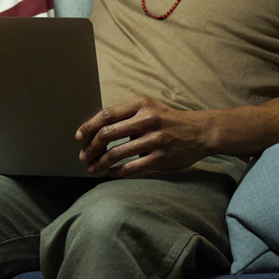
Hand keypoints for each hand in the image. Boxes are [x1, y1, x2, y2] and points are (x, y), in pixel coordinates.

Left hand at [77, 96, 214, 176]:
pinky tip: (110, 174)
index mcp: (140, 104)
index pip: (106, 115)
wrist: (200, 132)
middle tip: (83, 157)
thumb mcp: (148, 108)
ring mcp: (154, 140)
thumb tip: (95, 129)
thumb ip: (125, 115)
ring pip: (116, 153)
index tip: (79, 138)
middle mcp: (146, 120)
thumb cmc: (168, 120)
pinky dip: (116, 172)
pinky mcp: (160, 158)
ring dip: (99, 163)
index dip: (88, 127)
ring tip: (92, 169)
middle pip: (107, 134)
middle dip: (91, 148)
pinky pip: (130, 168)